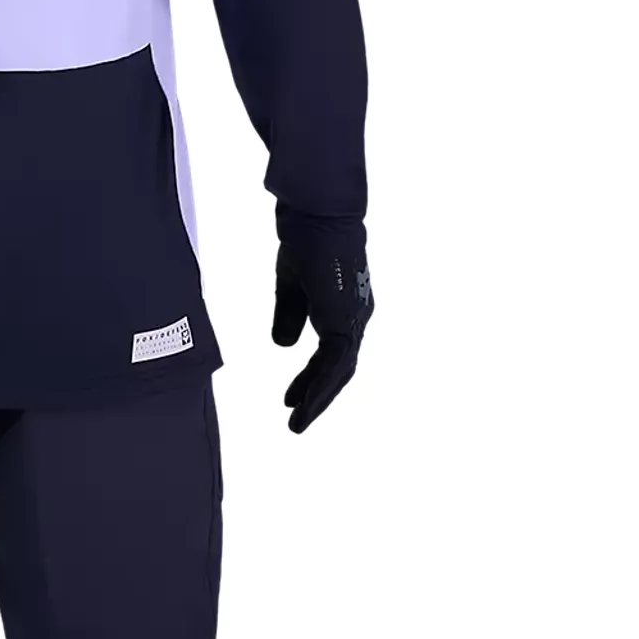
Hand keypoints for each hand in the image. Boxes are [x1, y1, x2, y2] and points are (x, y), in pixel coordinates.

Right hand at [271, 233, 372, 433]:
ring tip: (296, 423)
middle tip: (296, 418)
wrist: (315, 216)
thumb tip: (284, 346)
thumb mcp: (290, 284)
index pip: (333, 353)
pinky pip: (334, 365)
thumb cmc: (305, 239)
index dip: (313, 377)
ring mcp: (353, 320)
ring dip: (318, 399)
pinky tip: (303, 404)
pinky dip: (319, 387)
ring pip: (339, 372)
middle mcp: (354, 316)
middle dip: (317, 394)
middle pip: (340, 369)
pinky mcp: (345, 322)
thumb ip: (289, 315)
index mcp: (343, 307)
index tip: (292, 397)